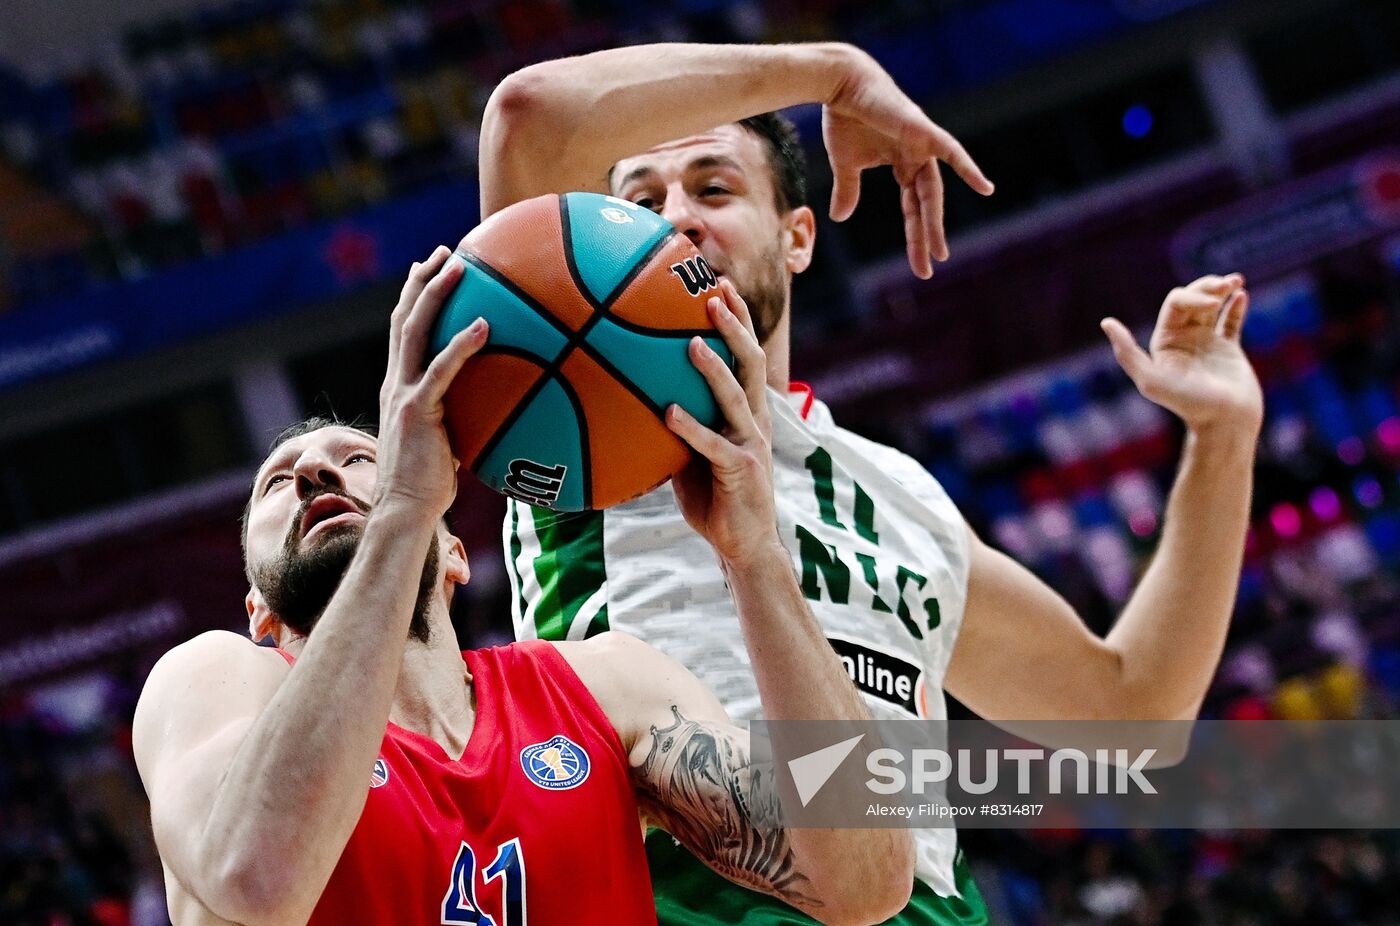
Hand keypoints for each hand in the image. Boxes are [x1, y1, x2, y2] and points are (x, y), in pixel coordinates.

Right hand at [374, 245, 489, 514]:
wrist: (405, 510)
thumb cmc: (429, 487)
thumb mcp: (447, 443)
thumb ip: (461, 420)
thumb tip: (495, 413)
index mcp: (401, 389)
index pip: (404, 333)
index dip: (415, 298)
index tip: (430, 270)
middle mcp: (397, 384)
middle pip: (405, 319)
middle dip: (423, 281)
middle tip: (445, 251)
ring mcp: (405, 394)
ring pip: (415, 331)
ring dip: (436, 294)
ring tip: (460, 265)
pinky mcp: (419, 410)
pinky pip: (443, 370)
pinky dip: (463, 344)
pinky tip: (486, 325)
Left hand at [666, 279, 780, 565]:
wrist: (743, 545)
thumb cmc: (713, 498)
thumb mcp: (689, 453)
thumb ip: (672, 425)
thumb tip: (626, 398)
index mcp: (747, 411)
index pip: (746, 355)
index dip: (737, 319)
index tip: (718, 284)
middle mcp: (755, 420)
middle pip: (751, 361)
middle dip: (736, 325)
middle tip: (715, 292)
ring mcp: (751, 445)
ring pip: (738, 396)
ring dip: (716, 368)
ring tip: (694, 343)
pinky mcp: (742, 471)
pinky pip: (714, 445)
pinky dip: (692, 427)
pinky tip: (670, 412)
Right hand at [823, 46, 993, 279]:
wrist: (840, 85)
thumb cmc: (844, 119)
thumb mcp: (846, 165)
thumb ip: (848, 191)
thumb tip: (839, 219)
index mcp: (903, 165)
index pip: (912, 208)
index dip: (915, 236)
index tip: (921, 265)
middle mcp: (917, 157)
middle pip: (925, 205)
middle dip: (926, 237)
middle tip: (930, 267)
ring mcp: (922, 144)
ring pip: (932, 191)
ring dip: (934, 222)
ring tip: (940, 251)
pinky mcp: (922, 130)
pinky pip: (950, 151)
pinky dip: (967, 168)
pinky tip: (985, 188)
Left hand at [1100, 273, 1263, 435]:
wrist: (1225, 424)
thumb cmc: (1189, 404)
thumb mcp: (1151, 380)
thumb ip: (1127, 353)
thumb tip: (1106, 322)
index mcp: (1165, 343)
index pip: (1177, 303)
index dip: (1193, 295)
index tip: (1211, 304)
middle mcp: (1184, 341)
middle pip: (1193, 299)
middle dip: (1208, 287)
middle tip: (1228, 282)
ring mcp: (1207, 344)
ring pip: (1212, 307)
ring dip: (1222, 290)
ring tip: (1236, 281)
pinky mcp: (1229, 351)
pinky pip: (1231, 322)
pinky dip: (1235, 306)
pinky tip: (1241, 295)